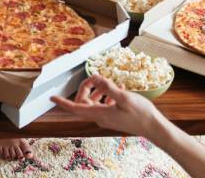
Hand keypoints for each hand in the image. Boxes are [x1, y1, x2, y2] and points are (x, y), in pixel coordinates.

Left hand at [50, 75, 168, 138]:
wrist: (152, 127)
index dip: (62, 102)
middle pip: (83, 102)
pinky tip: (118, 88)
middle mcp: (100, 117)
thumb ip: (108, 87)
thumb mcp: (124, 97)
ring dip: (97, 90)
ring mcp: (107, 117)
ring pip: (93, 102)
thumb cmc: (140, 114)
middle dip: (86, 88)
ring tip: (108, 83)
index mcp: (99, 113)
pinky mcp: (113, 116)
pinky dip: (107, 94)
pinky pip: (104, 104)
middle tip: (96, 78)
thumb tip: (96, 78)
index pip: (75, 108)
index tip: (51, 97)